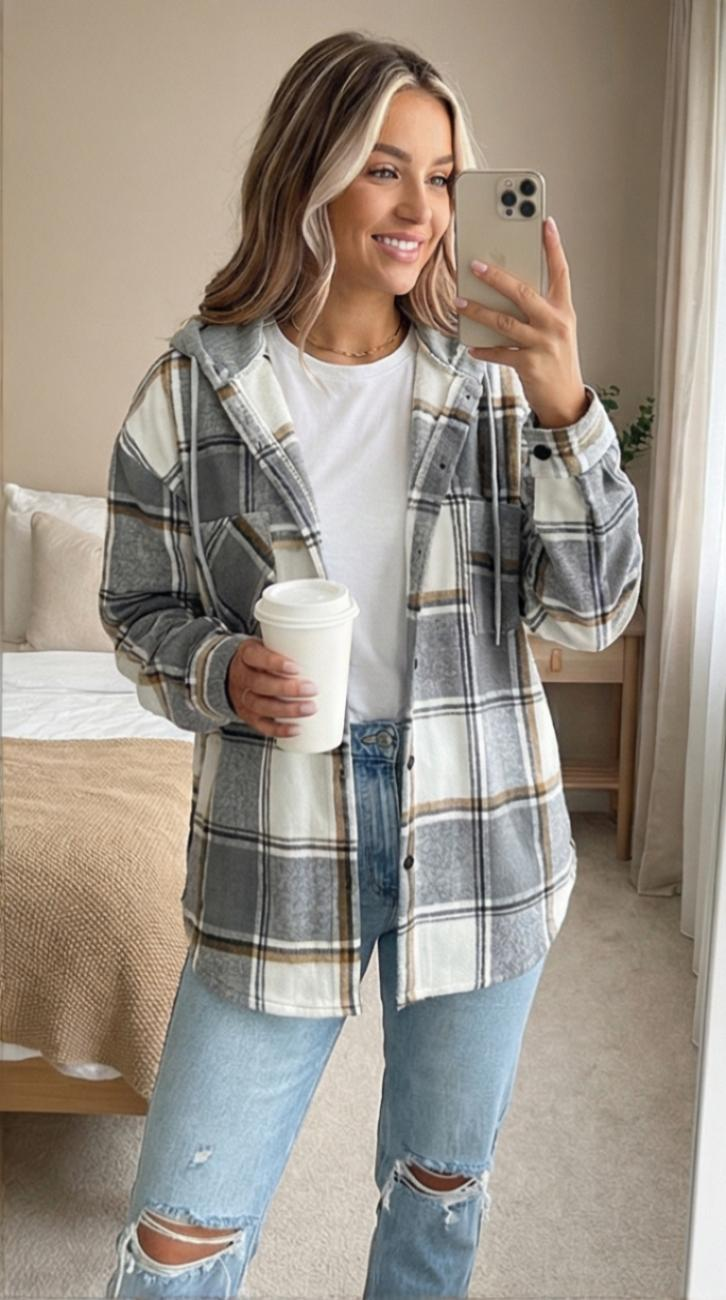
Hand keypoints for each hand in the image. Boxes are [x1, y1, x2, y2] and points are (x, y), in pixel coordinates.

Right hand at [226, 638, 318, 737]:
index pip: (256, 657)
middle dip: (288, 689)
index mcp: (246, 655)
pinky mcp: (248, 715)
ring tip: (309, 708)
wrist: (235, 673)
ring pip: (261, 706)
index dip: (274, 663)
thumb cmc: (262, 659)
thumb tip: (331, 650)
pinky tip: (296, 729)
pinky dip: (279, 729)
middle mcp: (241, 677)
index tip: (296, 668)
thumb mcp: (269, 646)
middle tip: (312, 689)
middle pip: (260, 684)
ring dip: (287, 710)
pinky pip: (261, 725)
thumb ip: (291, 648)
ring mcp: (242, 698)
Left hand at [455, 216, 589, 428]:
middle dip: (497, 278)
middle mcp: (556, 324)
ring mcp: (543, 345)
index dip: (553, 247)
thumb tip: (507, 288)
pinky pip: (499, 353)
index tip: (545, 223)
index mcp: (563, 310)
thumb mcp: (556, 329)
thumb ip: (538, 309)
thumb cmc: (556, 359)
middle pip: (523, 293)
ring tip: (460, 302)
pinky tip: (470, 345)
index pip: (560, 272)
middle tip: (475, 265)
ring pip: (505, 322)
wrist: (565, 399)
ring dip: (479, 311)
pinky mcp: (530, 365)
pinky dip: (483, 349)